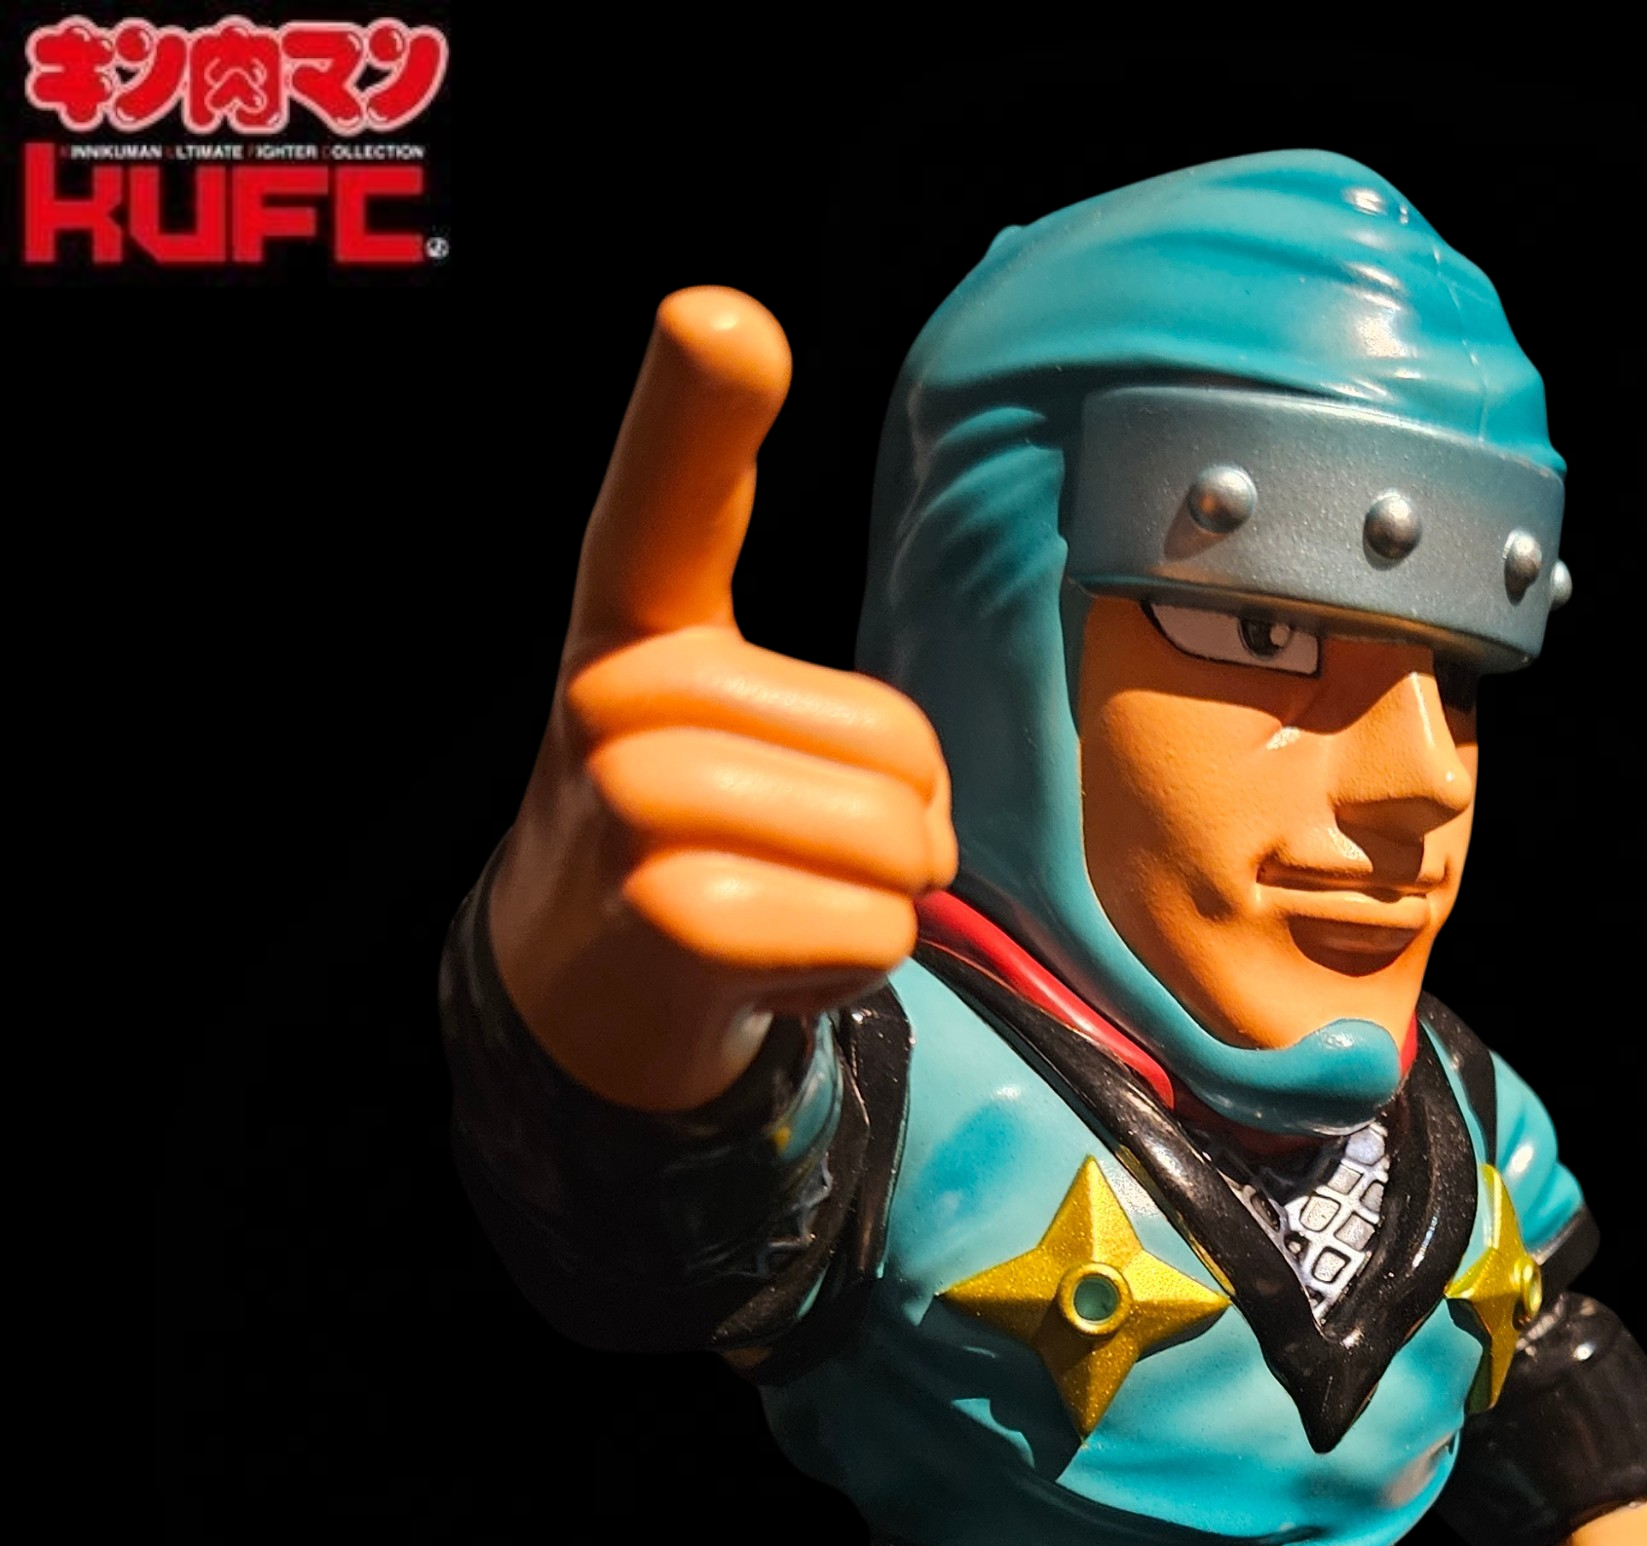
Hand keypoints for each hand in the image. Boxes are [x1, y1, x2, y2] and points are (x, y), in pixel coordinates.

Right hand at [486, 287, 957, 1110]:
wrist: (590, 988)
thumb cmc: (699, 839)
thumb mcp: (728, 726)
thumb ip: (833, 708)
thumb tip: (918, 827)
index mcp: (639, 621)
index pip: (665, 499)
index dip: (696, 408)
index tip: (720, 317)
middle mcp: (615, 695)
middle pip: (901, 751)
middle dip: (901, 827)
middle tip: (795, 855)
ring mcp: (630, 805)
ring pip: (897, 846)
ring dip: (881, 900)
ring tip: (782, 906)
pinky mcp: (672, 917)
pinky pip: (874, 932)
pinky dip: (853, 968)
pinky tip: (767, 964)